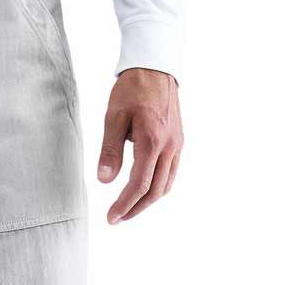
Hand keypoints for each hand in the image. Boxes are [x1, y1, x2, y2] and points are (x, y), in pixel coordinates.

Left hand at [98, 69, 182, 221]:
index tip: (111, 217)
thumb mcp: (113, 117)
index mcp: (152, 141)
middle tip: (117, 218)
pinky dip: (159, 186)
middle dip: (136, 208)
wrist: (155, 67)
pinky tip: (145, 189)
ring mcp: (177, 144)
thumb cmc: (132, 89)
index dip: (125, 204)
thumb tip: (105, 179)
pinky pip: (172, 172)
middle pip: (156, 190)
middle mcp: (170, 146)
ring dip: (148, 200)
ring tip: (129, 208)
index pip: (140, 183)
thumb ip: (110, 150)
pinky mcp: (178, 141)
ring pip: (167, 184)